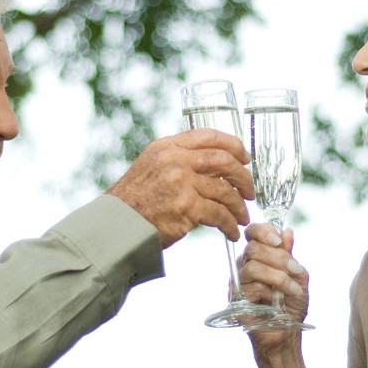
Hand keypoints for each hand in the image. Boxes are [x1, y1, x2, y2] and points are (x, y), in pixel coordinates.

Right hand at [107, 128, 253, 247]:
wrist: (117, 225)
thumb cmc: (135, 201)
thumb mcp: (152, 166)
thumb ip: (178, 160)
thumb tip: (214, 165)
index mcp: (168, 146)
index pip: (209, 136)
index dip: (233, 145)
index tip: (245, 158)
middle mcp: (175, 160)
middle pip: (223, 161)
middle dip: (243, 177)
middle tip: (249, 192)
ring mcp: (181, 182)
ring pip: (225, 190)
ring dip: (238, 206)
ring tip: (242, 217)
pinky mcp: (186, 207)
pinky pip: (219, 214)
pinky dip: (229, 225)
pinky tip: (231, 232)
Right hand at [240, 222, 311, 367]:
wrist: (287, 334)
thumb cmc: (291, 305)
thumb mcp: (298, 277)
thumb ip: (290, 255)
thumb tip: (288, 231)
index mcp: (259, 256)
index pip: (252, 233)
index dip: (263, 231)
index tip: (279, 240)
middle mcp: (245, 266)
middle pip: (253, 248)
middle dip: (279, 258)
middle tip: (296, 271)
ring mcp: (239, 283)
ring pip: (252, 266)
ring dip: (278, 277)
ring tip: (293, 290)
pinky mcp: (236, 300)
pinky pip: (251, 287)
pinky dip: (271, 292)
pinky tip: (280, 302)